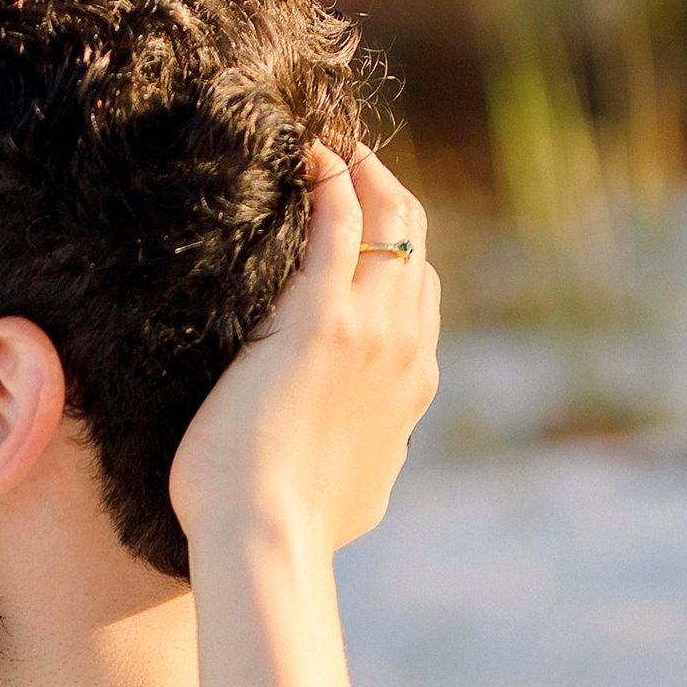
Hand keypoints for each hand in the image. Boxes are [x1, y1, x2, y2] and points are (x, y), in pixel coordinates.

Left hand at [167, 143, 438, 560]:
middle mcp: (405, 347)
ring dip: (366, 175)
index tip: (364, 227)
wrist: (268, 537)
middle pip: (413, 247)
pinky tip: (310, 150)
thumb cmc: (293, 529)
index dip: (394, 256)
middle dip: (389, 198)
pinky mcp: (321, 316)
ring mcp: (369, 327)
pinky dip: (331, 175)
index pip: (419, 296)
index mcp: (412, 386)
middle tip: (351, 162)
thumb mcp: (359, 493)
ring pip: (390, 221)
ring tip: (332, 149)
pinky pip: (340, 217)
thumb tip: (372, 462)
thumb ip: (372, 460)